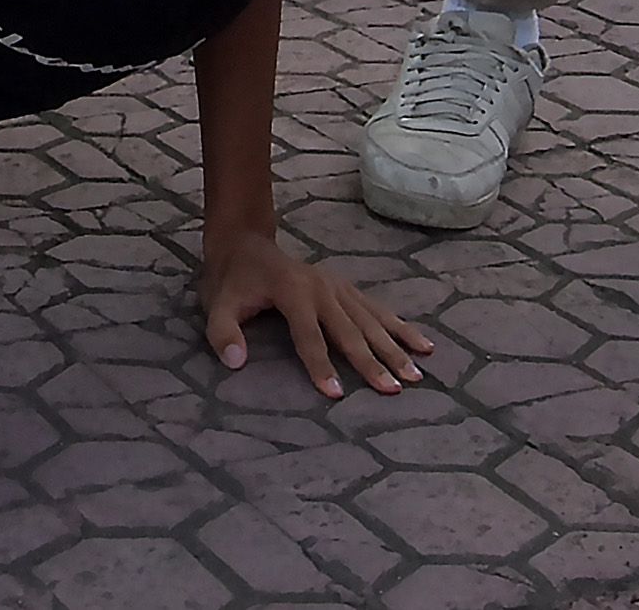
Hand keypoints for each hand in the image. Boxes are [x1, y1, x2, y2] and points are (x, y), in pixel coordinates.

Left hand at [197, 227, 432, 397]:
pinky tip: (422, 344)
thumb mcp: (216, 304)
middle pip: (350, 329)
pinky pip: (377, 309)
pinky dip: (401, 327)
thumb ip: (223, 332)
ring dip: (395, 347)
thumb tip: (235, 362)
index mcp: (292, 291)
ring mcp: (338, 286)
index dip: (320, 365)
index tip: (336, 394)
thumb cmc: (232, 280)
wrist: (247, 243)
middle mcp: (322, 287)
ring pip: (371, 320)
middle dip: (372, 361)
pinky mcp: (346, 288)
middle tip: (392, 389)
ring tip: (417, 373)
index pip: (309, 335)